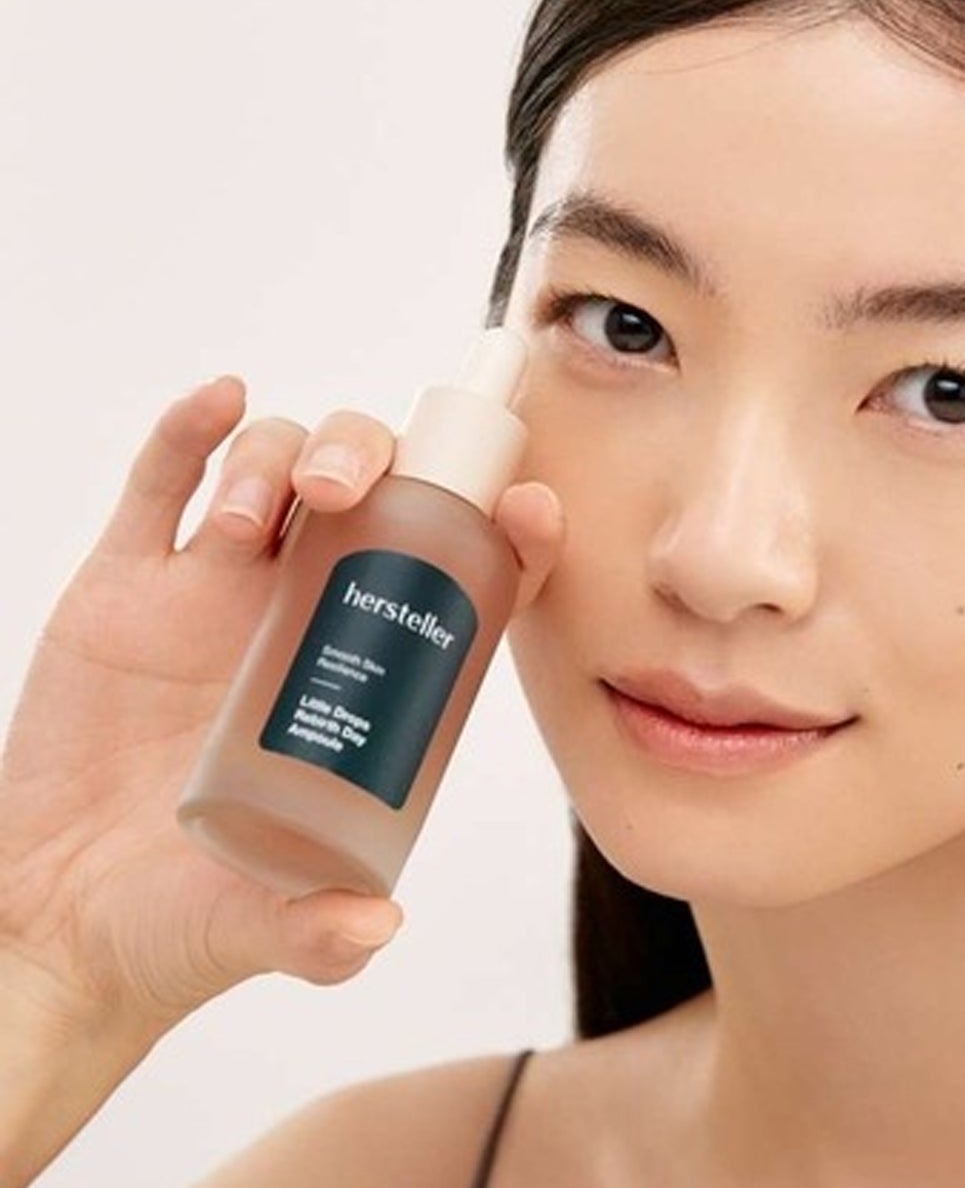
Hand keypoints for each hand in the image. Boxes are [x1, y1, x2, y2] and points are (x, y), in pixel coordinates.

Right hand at [0, 373, 562, 1041]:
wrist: (60, 918)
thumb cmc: (182, 916)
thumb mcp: (260, 928)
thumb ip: (319, 934)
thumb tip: (374, 926)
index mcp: (373, 668)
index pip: (462, 569)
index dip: (504, 526)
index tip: (530, 508)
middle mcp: (310, 605)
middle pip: (368, 484)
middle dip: (373, 456)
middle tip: (348, 491)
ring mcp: (220, 586)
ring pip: (274, 467)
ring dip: (280, 454)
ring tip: (256, 516)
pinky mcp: (130, 583)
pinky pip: (163, 482)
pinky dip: (191, 432)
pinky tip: (217, 402)